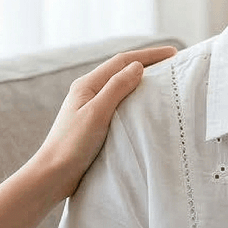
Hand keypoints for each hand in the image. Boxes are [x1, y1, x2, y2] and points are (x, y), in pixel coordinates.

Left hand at [35, 46, 176, 194]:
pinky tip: (145, 106)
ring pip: (121, 87)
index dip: (149, 55)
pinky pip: (120, 104)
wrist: (53, 175)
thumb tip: (138, 66)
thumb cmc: (71, 145)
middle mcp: (88, 92)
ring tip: (164, 81)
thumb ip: (116, 88)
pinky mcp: (95, 124)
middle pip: (122, 70)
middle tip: (173, 63)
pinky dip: (135, 99)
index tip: (174, 53)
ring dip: (142, 80)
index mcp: (87, 85)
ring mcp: (91, 108)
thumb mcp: (96, 113)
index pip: (122, 61)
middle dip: (148, 63)